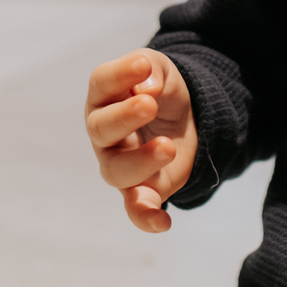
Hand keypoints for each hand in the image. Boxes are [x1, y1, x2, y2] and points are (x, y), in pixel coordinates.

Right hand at [85, 49, 197, 231]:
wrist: (185, 113)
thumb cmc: (159, 88)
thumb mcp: (160, 68)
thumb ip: (152, 71)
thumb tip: (148, 88)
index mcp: (104, 96)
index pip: (101, 84)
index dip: (119, 74)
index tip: (143, 65)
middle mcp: (104, 133)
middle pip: (101, 129)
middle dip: (124, 117)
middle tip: (150, 105)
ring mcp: (119, 162)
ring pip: (116, 171)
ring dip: (141, 161)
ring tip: (168, 146)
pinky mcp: (142, 188)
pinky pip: (136, 208)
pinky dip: (145, 217)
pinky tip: (163, 221)